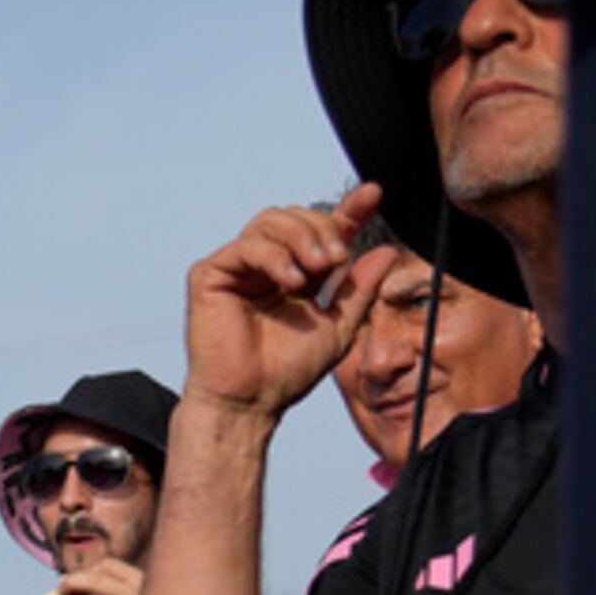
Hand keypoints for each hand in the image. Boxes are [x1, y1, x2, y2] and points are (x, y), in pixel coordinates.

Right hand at [183, 183, 398, 423]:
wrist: (251, 401)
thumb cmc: (287, 372)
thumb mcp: (338, 326)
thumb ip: (359, 289)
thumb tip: (385, 252)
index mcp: (293, 274)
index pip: (320, 232)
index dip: (347, 211)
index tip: (373, 194)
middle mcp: (264, 266)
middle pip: (294, 216)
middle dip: (321, 229)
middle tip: (336, 259)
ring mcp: (236, 268)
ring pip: (270, 221)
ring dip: (301, 238)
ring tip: (315, 269)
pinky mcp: (210, 274)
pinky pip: (246, 246)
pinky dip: (273, 257)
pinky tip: (289, 281)